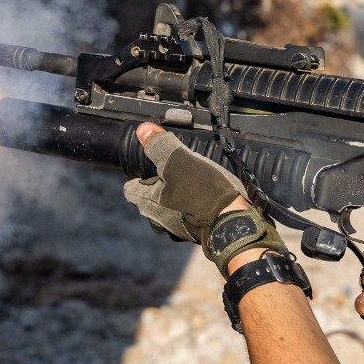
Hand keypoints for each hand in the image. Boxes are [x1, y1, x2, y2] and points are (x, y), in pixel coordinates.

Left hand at [125, 124, 278, 273]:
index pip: (130, 189)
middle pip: (150, 199)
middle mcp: (158, 219)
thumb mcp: (179, 161)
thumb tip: (143, 130)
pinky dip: (194, 207)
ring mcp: (178, 229)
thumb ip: (159, 146)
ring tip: (195, 184)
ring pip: (170, 208)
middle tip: (177, 172)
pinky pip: (189, 216)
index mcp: (147, 202)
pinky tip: (206, 197)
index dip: (138, 177)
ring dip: (178, 198)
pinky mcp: (196, 232)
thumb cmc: (202, 192)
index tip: (149, 168)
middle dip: (160, 187)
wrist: (233, 221)